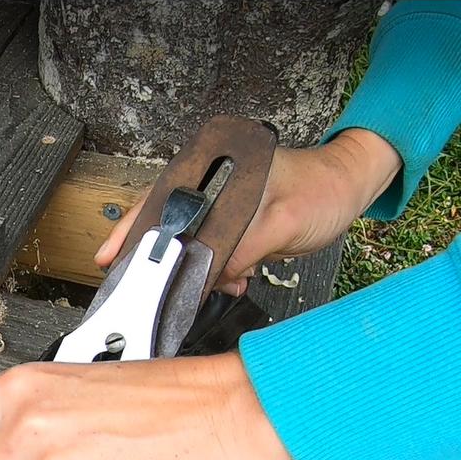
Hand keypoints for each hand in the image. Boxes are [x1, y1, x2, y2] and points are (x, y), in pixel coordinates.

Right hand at [95, 128, 401, 295]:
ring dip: (198, 272)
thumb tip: (209, 275)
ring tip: (214, 284)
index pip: (159, 202)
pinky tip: (232, 282)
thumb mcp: (281, 221)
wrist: (347, 190)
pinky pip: (214, 256)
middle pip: (167, 227)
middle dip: (161, 260)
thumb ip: (241, 249)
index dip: (132, 231)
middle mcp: (210, 187)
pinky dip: (219, 274)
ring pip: (190, 247)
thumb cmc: (320, 188)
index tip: (112, 258)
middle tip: (145, 288)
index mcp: (213, 171)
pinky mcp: (234, 228)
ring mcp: (221, 209)